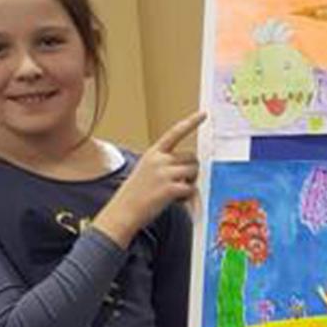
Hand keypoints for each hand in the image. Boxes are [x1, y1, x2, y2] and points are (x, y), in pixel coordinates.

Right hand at [92, 111, 206, 247]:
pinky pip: (191, 189)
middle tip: (182, 181)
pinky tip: (175, 201)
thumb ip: (164, 163)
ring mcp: (165, 173)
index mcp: (153, 153)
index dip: (191, 122)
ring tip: (176, 192)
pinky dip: (188, 197)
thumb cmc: (135, 194)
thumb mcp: (145, 169)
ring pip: (194, 171)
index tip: (204, 114)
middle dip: (192, 169)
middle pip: (191, 157)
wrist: (123, 212)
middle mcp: (159, 160)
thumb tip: (189, 166)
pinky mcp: (170, 188)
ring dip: (191, 182)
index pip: (175, 132)